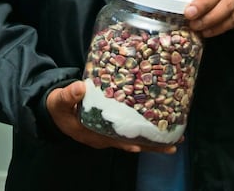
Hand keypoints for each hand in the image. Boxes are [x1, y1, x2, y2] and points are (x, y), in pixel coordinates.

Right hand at [46, 81, 177, 153]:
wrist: (57, 108)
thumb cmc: (58, 106)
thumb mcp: (59, 101)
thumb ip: (68, 95)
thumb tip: (80, 87)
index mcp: (92, 133)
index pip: (112, 140)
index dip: (126, 143)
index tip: (139, 145)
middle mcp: (104, 136)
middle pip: (131, 143)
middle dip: (151, 146)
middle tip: (173, 146)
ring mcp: (110, 132)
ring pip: (134, 138)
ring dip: (154, 140)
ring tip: (176, 139)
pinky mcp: (113, 125)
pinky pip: (132, 130)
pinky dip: (146, 129)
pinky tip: (161, 125)